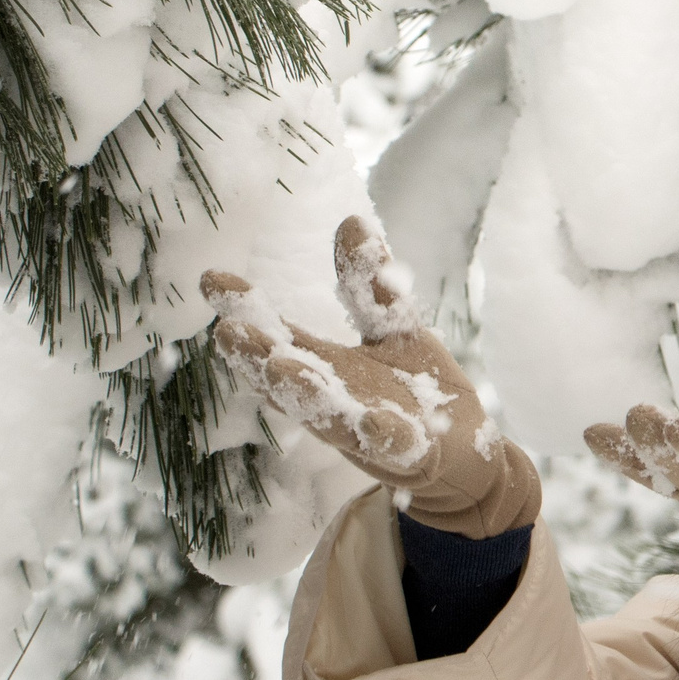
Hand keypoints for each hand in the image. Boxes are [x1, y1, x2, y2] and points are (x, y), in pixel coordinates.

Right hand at [200, 217, 540, 537]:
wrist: (467, 458)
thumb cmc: (420, 394)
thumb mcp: (395, 330)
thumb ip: (371, 286)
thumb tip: (350, 221)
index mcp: (325, 370)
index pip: (276, 336)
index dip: (245, 310)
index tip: (212, 279)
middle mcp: (336, 402)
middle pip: (288, 379)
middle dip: (258, 357)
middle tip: (230, 330)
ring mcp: (369, 433)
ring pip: (329, 416)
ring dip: (304, 393)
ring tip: (281, 365)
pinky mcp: (411, 455)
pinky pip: (394, 447)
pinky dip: (383, 437)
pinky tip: (375, 422)